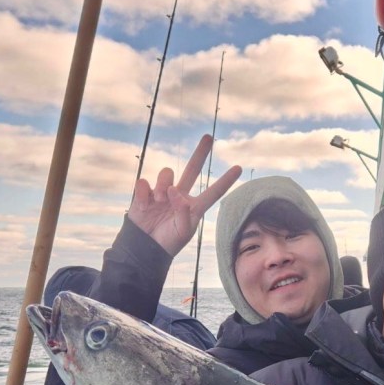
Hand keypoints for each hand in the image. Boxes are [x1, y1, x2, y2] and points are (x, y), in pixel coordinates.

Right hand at [128, 134, 241, 256]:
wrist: (145, 247)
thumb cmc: (169, 241)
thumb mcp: (183, 231)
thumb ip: (184, 211)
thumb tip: (175, 191)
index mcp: (194, 206)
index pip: (213, 192)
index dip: (225, 181)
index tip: (239, 168)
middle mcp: (180, 195)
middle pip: (192, 169)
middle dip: (200, 153)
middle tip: (209, 137)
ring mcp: (162, 192)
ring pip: (166, 174)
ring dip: (163, 185)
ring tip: (160, 200)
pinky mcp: (144, 193)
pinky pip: (145, 183)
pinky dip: (145, 192)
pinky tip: (146, 203)